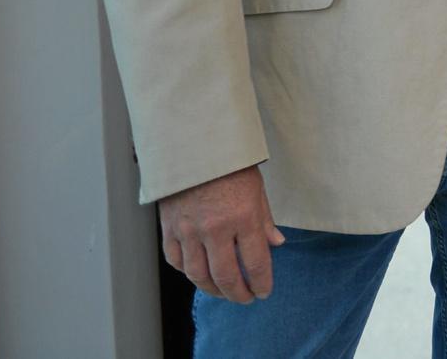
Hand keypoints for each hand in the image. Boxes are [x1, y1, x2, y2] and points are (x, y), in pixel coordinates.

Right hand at [158, 165, 283, 303]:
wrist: (194, 146)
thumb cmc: (230, 165)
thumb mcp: (257, 189)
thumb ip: (265, 220)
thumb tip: (276, 244)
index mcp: (243, 217)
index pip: (255, 263)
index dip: (261, 283)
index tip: (264, 292)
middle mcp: (215, 229)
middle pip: (226, 276)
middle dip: (238, 293)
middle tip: (245, 299)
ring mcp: (189, 231)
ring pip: (198, 275)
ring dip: (212, 289)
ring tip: (224, 292)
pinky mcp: (169, 229)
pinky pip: (177, 261)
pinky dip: (188, 272)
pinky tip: (199, 274)